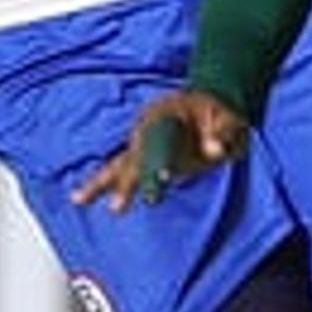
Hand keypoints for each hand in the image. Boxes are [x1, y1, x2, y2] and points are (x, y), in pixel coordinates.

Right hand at [76, 91, 249, 212]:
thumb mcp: (231, 118)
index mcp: (167, 110)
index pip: (161, 136)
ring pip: (120, 164)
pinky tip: (80, 197)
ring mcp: (143, 143)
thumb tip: (214, 150)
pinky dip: (104, 185)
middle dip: (130, 179)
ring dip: (104, 184)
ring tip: (79, 199)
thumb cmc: (220, 111)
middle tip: (118, 206)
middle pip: (136, 154)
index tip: (162, 178)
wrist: (209, 104)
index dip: (160, 158)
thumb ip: (224, 132)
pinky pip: (121, 171)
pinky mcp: (143, 157)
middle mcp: (148, 127)